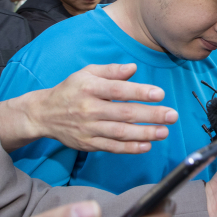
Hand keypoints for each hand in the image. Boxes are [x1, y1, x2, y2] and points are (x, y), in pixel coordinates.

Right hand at [29, 63, 177, 153]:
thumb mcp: (87, 73)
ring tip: (164, 131)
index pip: (118, 90)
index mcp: (90, 88)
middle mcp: (89, 109)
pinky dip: (130, 148)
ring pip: (121, 132)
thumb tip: (133, 68)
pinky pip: (112, 147)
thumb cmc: (71, 90)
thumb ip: (111, 71)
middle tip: (172, 116)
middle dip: (151, 115)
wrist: (44, 114)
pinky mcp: (88, 144)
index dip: (140, 92)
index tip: (160, 94)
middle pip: (124, 113)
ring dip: (145, 133)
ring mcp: (89, 128)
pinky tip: (147, 145)